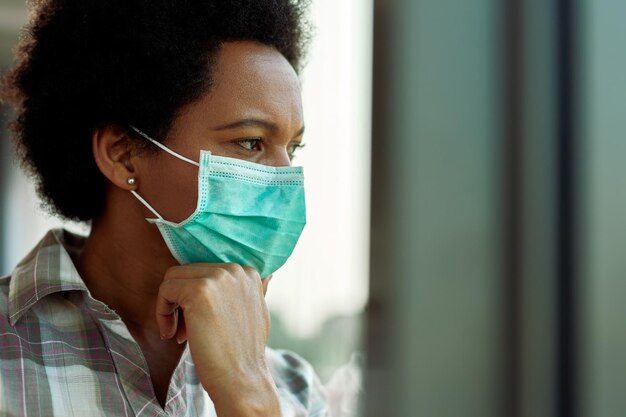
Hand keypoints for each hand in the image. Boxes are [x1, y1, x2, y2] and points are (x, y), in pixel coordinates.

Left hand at [156, 263, 278, 415]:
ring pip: (174, 278)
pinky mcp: (198, 290)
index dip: (196, 297)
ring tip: (177, 333)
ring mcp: (218, 278)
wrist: (242, 378)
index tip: (199, 322)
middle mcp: (235, 269)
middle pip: (188, 272)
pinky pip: (166, 290)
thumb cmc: (243, 352)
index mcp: (248, 272)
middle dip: (181, 300)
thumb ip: (247, 291)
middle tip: (185, 331)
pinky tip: (172, 335)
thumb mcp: (255, 312)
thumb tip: (260, 276)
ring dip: (169, 306)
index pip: (206, 271)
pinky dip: (162, 313)